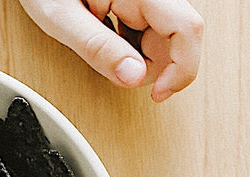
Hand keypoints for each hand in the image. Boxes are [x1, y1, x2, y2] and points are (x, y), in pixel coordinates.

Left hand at [18, 0, 203, 101]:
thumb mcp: (61, 18)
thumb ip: (98, 48)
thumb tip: (134, 78)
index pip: (187, 29)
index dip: (181, 69)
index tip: (158, 94)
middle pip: (178, 41)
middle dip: (151, 67)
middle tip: (114, 65)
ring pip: (165, 42)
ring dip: (139, 58)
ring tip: (103, 44)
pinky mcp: (140, 4)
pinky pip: (150, 35)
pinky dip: (132, 49)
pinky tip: (109, 38)